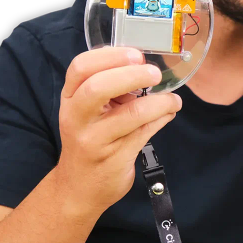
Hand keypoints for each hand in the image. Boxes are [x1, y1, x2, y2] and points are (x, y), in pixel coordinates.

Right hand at [55, 47, 182, 214]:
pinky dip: (162, 117)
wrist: (79, 188)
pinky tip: (169, 112)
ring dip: (159, 101)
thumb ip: (109, 89)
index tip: (135, 54)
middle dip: (131, 75)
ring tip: (172, 99)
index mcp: (70, 98)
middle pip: (98, 87)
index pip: (80, 67)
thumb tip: (145, 67)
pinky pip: (145, 132)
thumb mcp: (88, 111)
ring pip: (131, 113)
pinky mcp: (115, 158)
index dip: (110, 56)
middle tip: (154, 73)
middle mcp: (77, 118)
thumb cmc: (89, 140)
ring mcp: (95, 140)